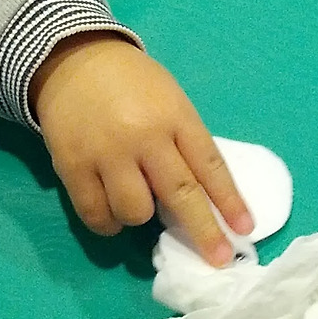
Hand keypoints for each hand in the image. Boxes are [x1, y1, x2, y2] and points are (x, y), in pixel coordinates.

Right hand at [30, 34, 251, 266]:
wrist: (73, 59)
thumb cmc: (132, 84)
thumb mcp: (170, 99)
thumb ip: (183, 142)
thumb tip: (198, 200)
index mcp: (175, 115)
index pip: (210, 165)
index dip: (230, 201)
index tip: (244, 230)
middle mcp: (144, 136)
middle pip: (180, 194)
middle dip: (203, 232)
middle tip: (219, 259)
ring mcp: (107, 153)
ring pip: (135, 212)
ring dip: (142, 219)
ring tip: (139, 203)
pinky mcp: (72, 166)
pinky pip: (96, 214)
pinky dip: (109, 224)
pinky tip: (112, 214)